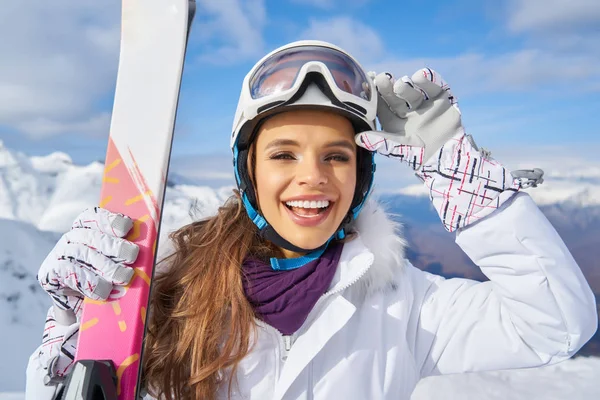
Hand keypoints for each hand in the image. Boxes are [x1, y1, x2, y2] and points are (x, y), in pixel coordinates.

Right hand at [36, 207, 138, 379]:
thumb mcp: (119, 264)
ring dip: (106, 266)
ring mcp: (58, 254)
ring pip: (83, 254)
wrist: (82, 311)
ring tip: (124, 277)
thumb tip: (148, 246)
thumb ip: (128, 253)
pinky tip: (103, 291)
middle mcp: (71, 238)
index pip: (94, 216)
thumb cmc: (108, 281)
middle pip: (92, 235)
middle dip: (115, 246)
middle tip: (132, 256)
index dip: (110, 219)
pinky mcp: (49, 273)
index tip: (127, 227)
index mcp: (87, 228)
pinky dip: (90, 283)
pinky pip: (71, 274)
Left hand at [356, 68, 528, 231]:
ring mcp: (424, 102)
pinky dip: (430, 79)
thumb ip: (379, 142)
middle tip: (382, 78)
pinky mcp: (441, 98)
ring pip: (413, 89)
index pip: (381, 103)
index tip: (367, 83)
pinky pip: (435, 85)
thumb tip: (356, 138)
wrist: (448, 158)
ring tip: (402, 85)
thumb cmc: (419, 156)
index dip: (374, 94)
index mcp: (393, 119)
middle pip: (395, 94)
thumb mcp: (397, 148)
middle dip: (388, 87)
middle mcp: (407, 109)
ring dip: (407, 85)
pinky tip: (422, 75)